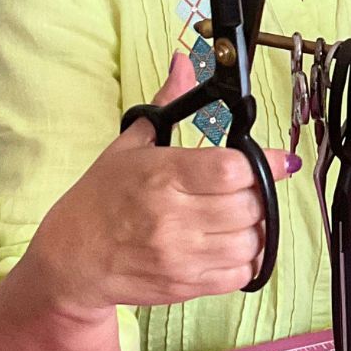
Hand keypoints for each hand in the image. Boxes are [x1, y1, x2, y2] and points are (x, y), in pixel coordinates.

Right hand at [28, 53, 292, 316]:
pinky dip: (247, 258)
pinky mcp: (185, 286)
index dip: (264, 162)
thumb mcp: (128, 145)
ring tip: (241, 214)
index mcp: (161, 176)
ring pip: (250, 242)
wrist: (71, 259)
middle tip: (251, 186)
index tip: (278, 159)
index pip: (232, 170)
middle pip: (249, 205)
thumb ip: (167, 104)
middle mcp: (172, 218)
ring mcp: (180, 257)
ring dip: (257, 226)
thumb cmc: (100, 199)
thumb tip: (184, 63)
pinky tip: (232, 242)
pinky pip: (239, 274)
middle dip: (260, 193)